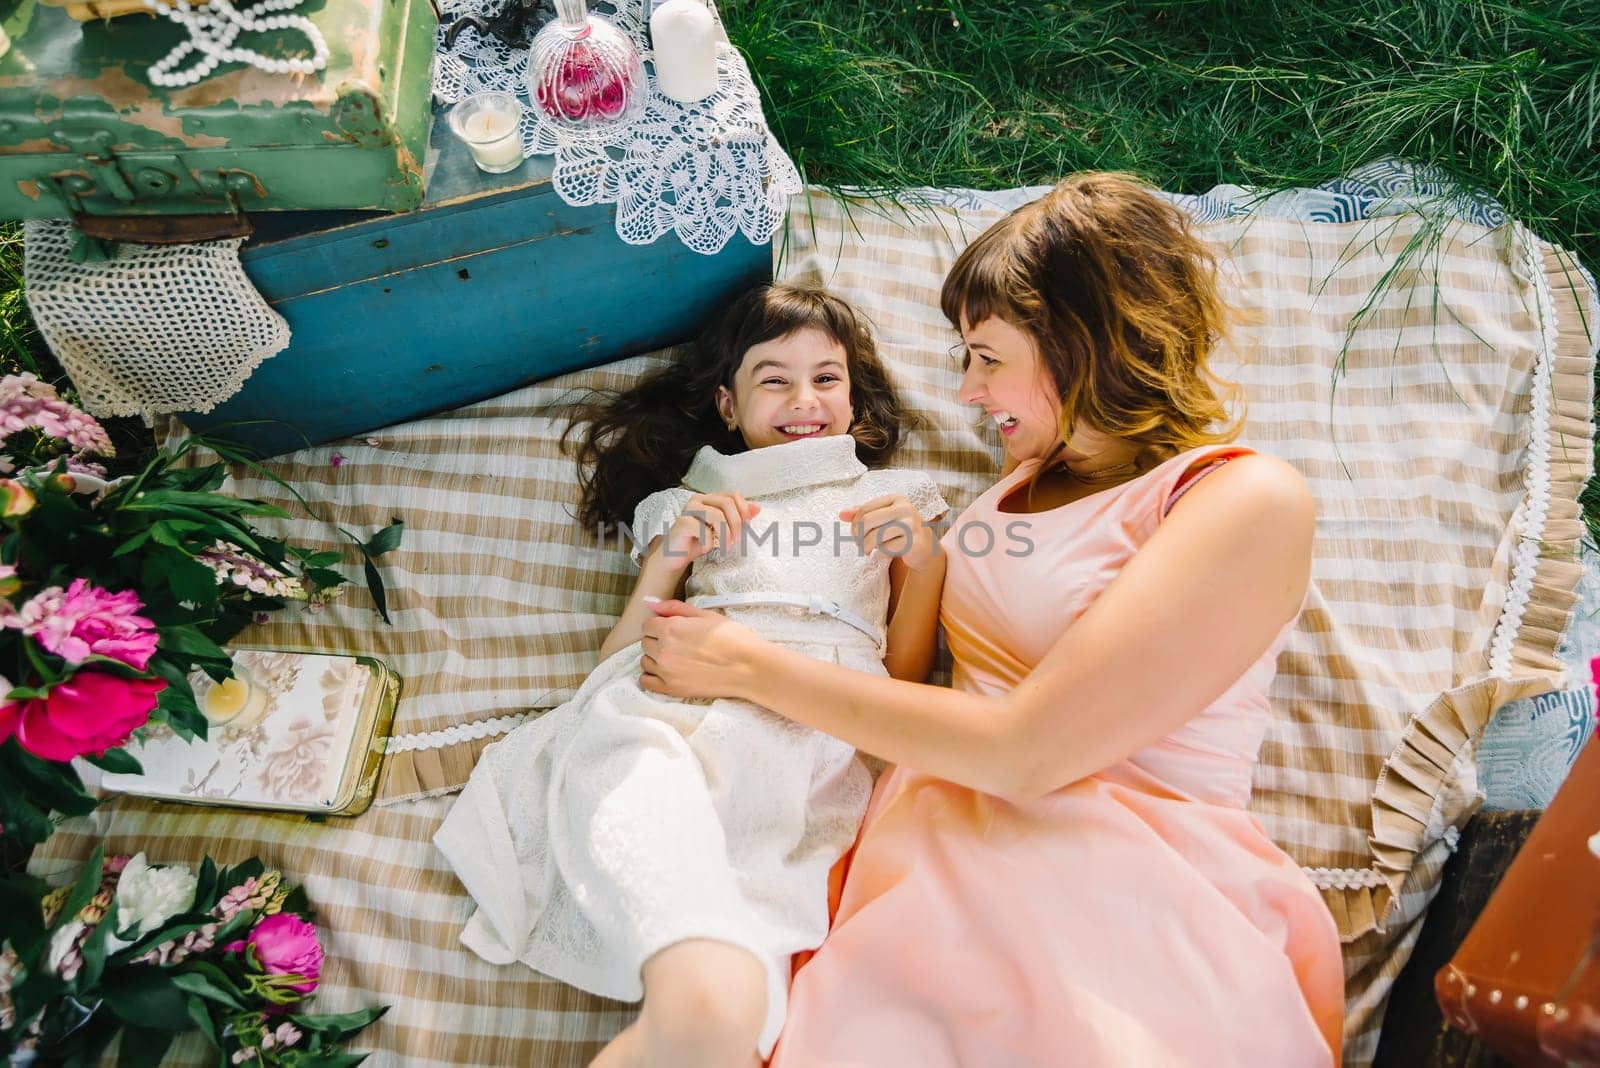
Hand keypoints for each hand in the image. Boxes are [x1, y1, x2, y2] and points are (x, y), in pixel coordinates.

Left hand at [639, 600, 761, 699]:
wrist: (749, 667)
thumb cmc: (732, 638)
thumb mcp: (705, 615)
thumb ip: (674, 608)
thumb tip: (650, 603)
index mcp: (670, 629)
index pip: (647, 624)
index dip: (660, 624)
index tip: (672, 628)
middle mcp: (664, 650)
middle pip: (645, 642)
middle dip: (657, 639)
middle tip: (678, 642)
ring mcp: (666, 672)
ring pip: (645, 661)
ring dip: (655, 657)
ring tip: (675, 657)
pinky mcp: (672, 689)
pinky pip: (646, 682)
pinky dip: (652, 676)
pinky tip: (666, 671)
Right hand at [661, 493, 759, 567]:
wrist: (675, 556)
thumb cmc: (698, 541)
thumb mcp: (723, 530)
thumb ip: (738, 518)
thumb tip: (757, 508)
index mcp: (710, 498)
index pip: (733, 495)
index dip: (744, 510)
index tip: (747, 526)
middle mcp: (699, 500)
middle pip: (727, 503)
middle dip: (736, 524)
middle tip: (737, 540)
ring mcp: (689, 510)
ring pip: (717, 516)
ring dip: (725, 534)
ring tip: (726, 547)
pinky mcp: (682, 523)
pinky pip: (703, 530)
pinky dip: (709, 542)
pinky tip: (706, 548)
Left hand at [840, 495, 940, 571]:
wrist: (925, 547)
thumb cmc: (900, 531)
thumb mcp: (883, 518)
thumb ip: (862, 514)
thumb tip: (841, 514)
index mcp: (896, 499)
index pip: (864, 509)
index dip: (854, 524)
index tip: (855, 534)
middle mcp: (905, 508)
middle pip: (867, 521)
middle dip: (858, 536)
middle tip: (859, 544)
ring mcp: (911, 524)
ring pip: (875, 536)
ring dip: (866, 547)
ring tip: (867, 550)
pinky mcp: (914, 542)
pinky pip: (886, 549)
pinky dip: (880, 553)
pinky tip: (883, 553)